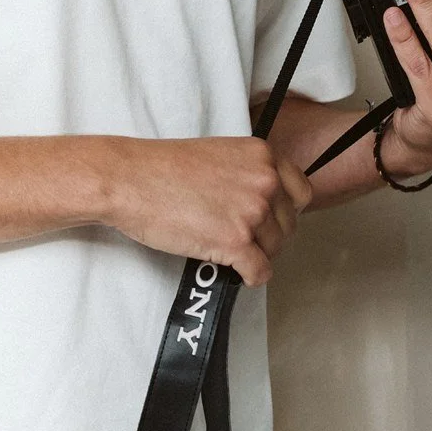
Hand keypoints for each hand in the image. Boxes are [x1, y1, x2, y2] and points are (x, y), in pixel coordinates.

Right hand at [109, 135, 312, 286]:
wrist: (129, 179)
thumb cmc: (164, 167)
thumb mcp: (219, 154)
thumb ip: (249, 172)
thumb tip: (266, 202)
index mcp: (263, 155)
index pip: (301, 193)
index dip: (284, 210)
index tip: (267, 217)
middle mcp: (265, 182)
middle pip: (289, 225)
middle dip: (268, 235)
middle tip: (240, 236)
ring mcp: (252, 213)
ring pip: (275, 250)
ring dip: (255, 255)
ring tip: (227, 248)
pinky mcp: (236, 243)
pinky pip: (260, 272)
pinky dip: (249, 276)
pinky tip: (232, 269)